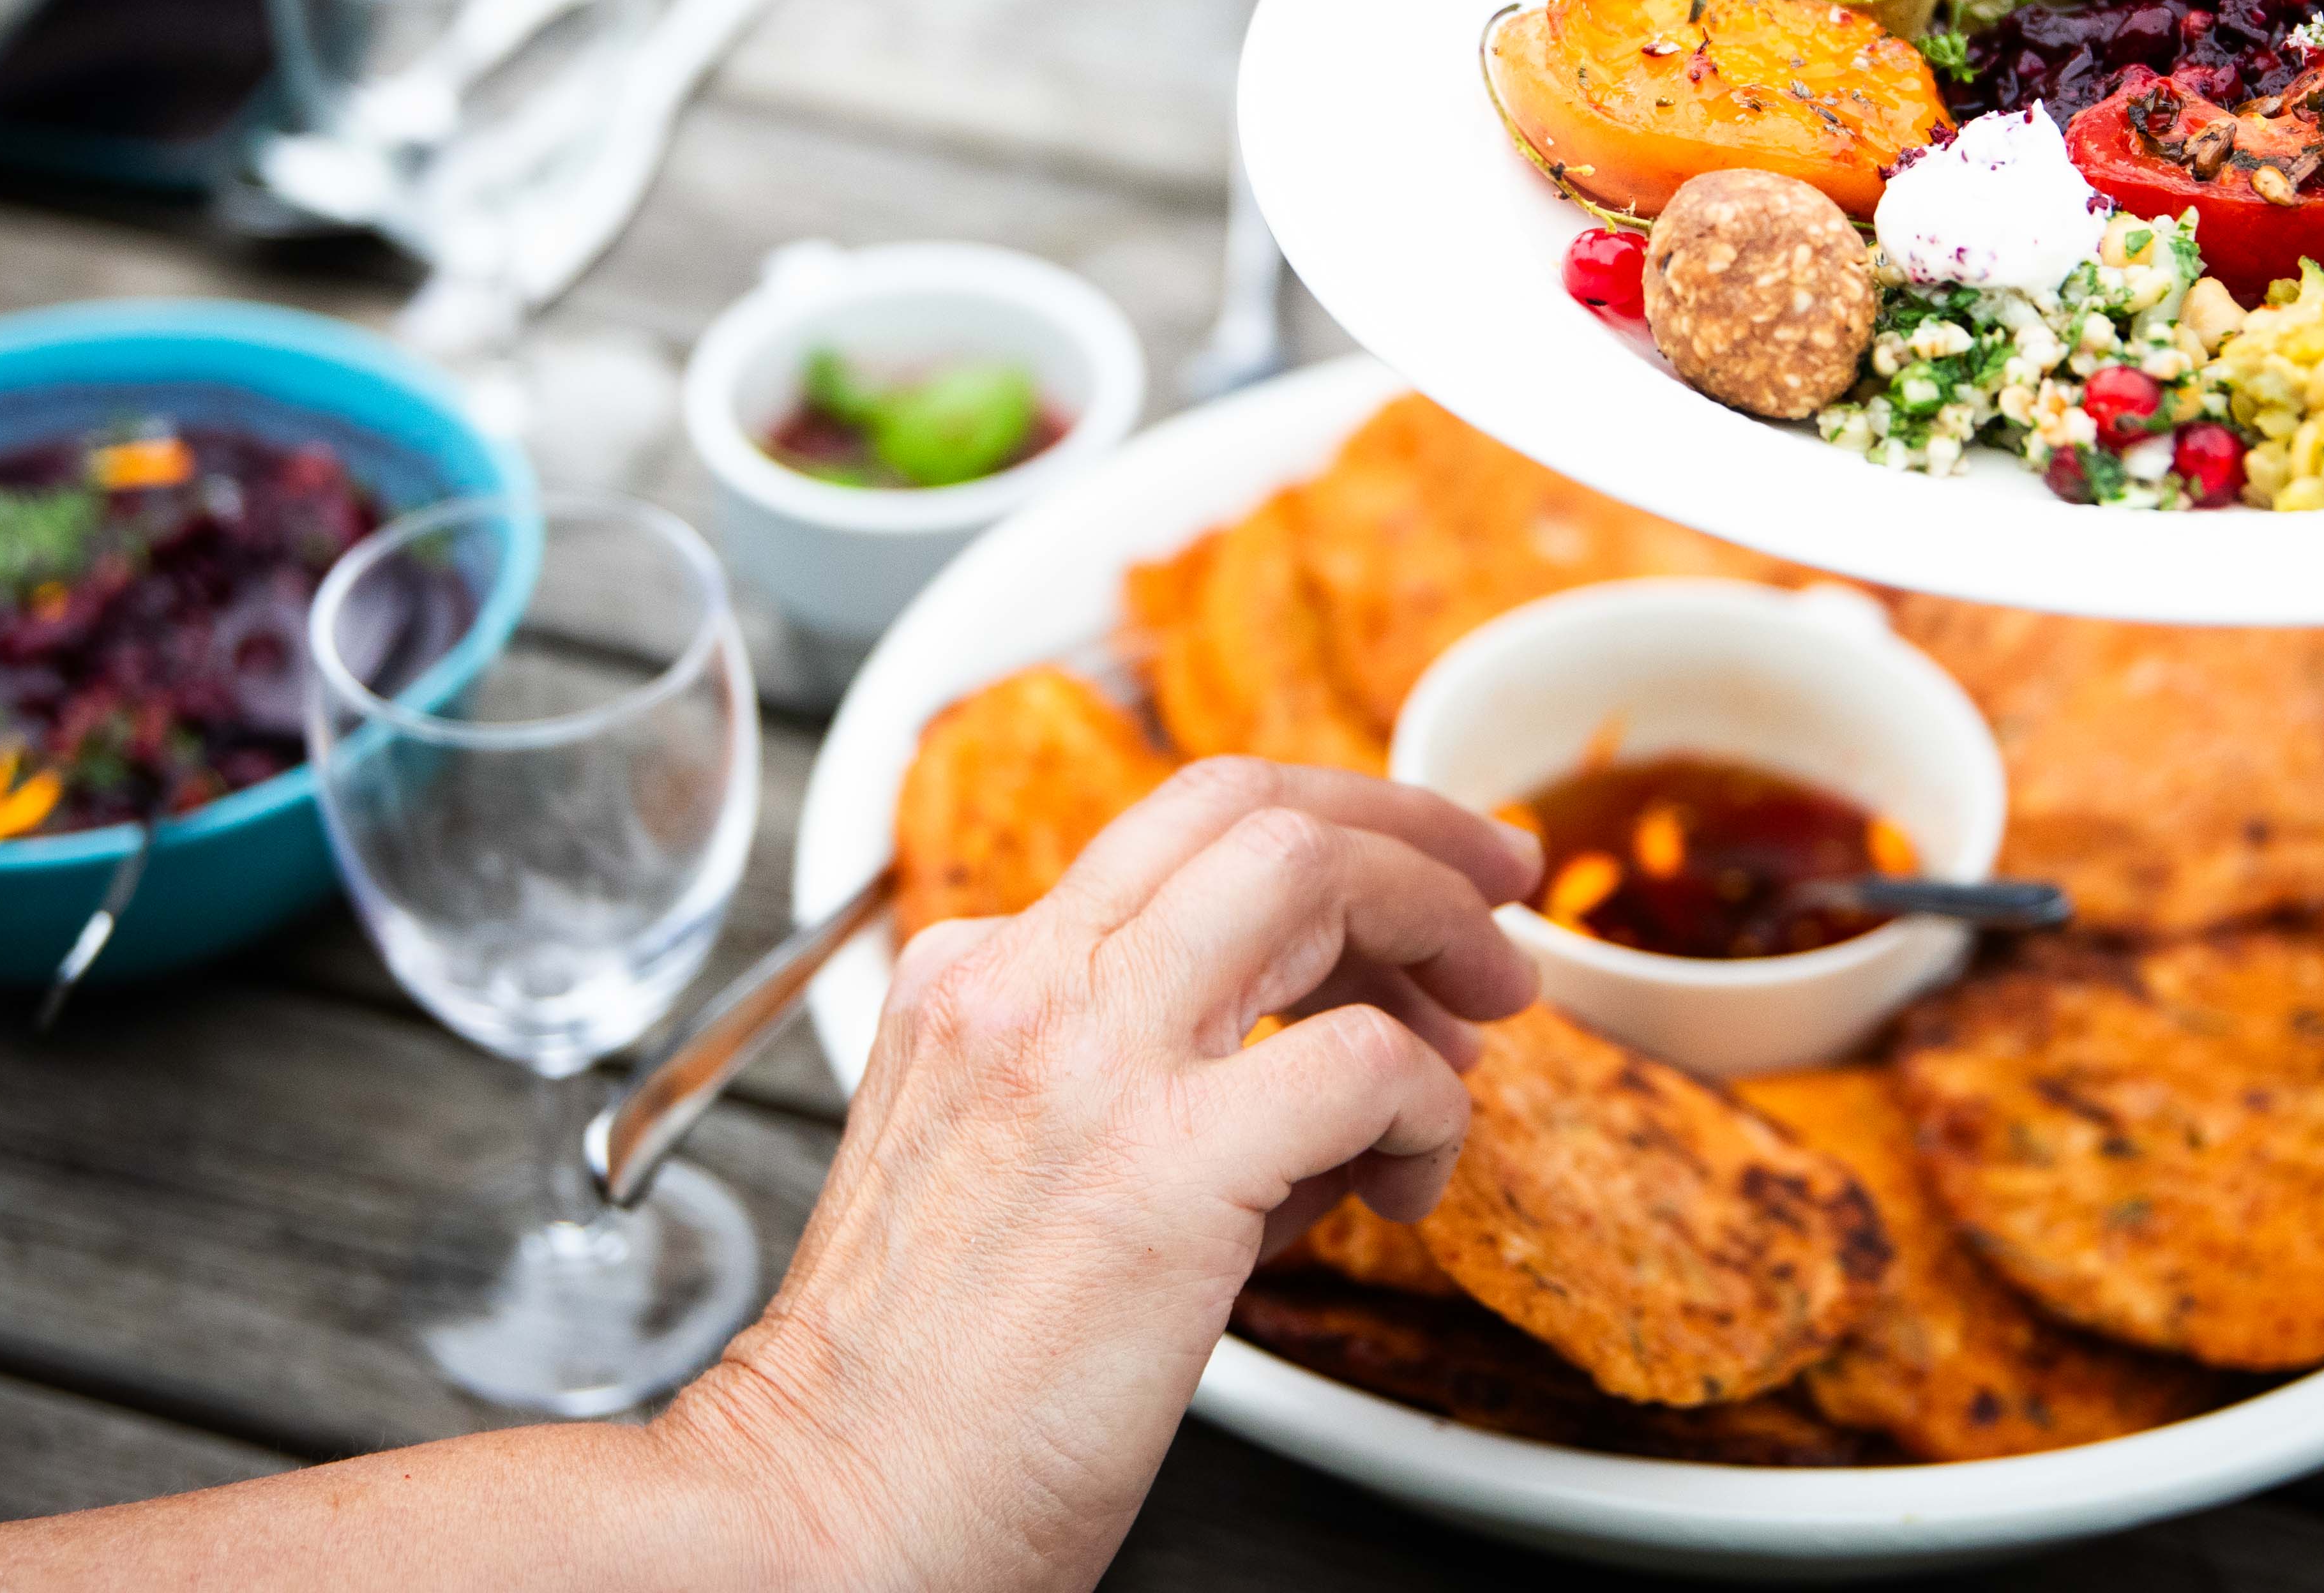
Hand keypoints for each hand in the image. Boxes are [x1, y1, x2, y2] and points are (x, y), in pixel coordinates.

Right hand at [668, 759, 1541, 1592]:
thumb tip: (1333, 1080)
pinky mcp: (1163, 1170)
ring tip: (1486, 1017)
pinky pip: (1360, 1063)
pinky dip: (1424, 1106)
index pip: (1182, 831)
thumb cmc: (919, 1397)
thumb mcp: (1015, 1177)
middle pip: (1253, 807)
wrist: (826, 1515)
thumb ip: (1164, 1098)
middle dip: (1407, 831)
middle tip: (1497, 890)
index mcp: (976, 979)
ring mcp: (1088, 1062)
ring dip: (1436, 922)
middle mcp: (1023, 985)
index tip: (1408, 889)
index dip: (1326, 837)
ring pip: (1308, 872)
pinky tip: (1410, 1180)